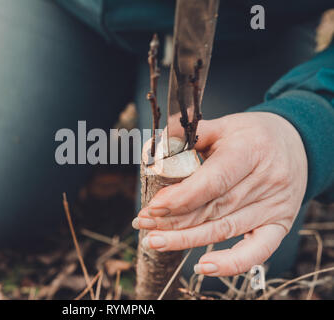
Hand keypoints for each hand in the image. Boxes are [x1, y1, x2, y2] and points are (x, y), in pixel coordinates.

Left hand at [132, 112, 307, 276]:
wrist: (298, 145)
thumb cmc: (253, 135)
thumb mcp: (225, 124)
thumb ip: (191, 133)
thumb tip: (158, 143)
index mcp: (251, 151)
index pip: (214, 181)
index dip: (181, 197)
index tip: (153, 206)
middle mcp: (266, 181)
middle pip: (213, 209)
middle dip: (174, 220)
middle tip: (143, 223)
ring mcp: (274, 206)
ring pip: (224, 229)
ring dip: (186, 239)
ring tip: (155, 241)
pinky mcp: (279, 225)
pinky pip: (256, 251)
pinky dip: (230, 263)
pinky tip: (203, 268)